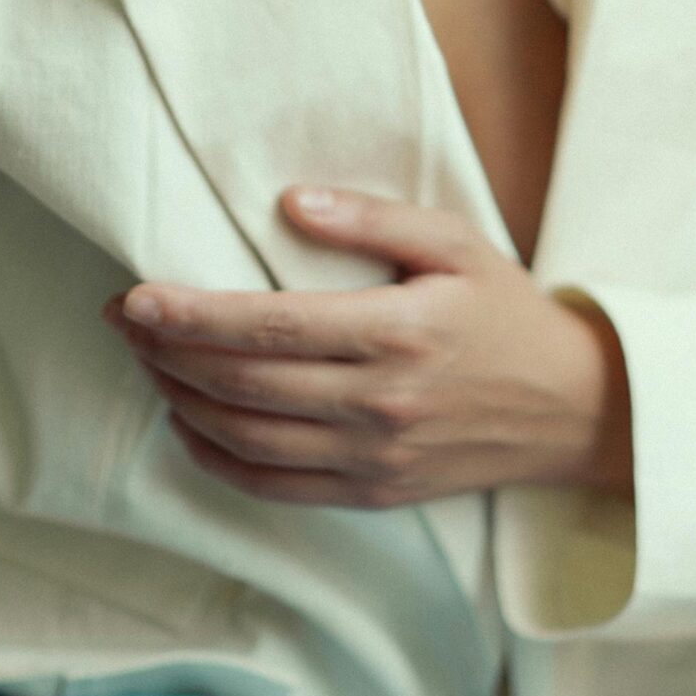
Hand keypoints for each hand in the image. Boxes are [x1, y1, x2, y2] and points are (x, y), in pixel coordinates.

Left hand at [99, 186, 630, 509]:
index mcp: (395, 331)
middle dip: (169, 351)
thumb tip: (291, 201)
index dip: (191, 315)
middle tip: (124, 320)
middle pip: (243, 382)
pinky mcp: (371, 494)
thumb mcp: (454, 241)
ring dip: (182, 400)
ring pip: (247, 438)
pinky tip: (191, 423)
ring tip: (149, 361)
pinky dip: (218, 458)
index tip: (136, 296)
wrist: (570, 407)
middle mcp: (377, 403)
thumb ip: (372, 217)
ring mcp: (372, 458)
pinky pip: (274, 486)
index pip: (267, 325)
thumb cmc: (505, 311)